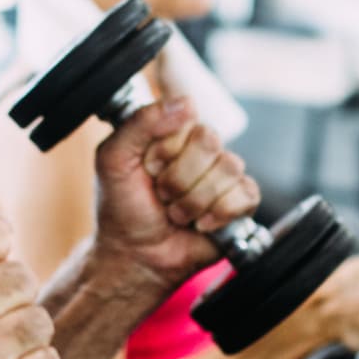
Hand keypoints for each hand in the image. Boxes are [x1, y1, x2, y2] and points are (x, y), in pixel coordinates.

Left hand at [93, 97, 260, 285]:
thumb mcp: (113, 159)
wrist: (136, 256)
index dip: (165, 150)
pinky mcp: (240, 203)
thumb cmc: (122, 209)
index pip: (187, 119)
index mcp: (173, 133)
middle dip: (178, 178)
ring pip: (228, 168)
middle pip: (210, 141)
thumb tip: (186, 102)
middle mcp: (201, 150)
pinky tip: (201, 224)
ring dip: (194, 201)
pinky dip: (218, 215)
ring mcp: (223, 176)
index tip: (147, 169)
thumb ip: (139, 123)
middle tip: (162, 195)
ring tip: (177, 213)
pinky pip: (245, 195)